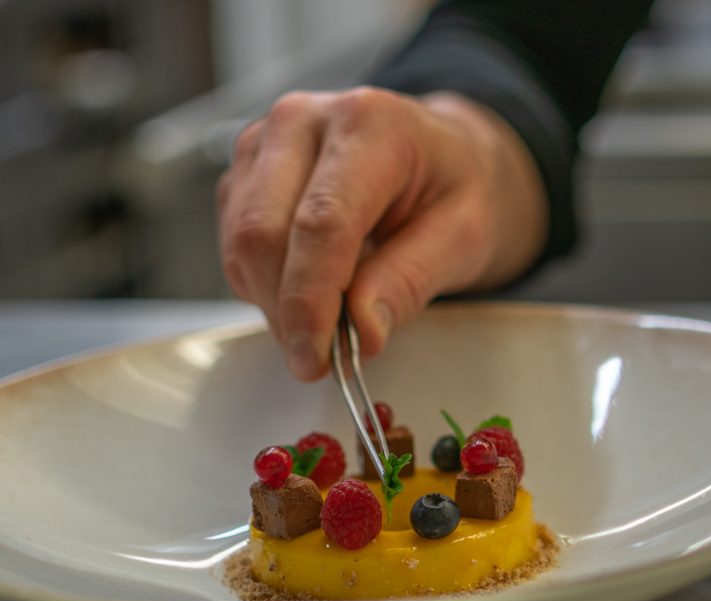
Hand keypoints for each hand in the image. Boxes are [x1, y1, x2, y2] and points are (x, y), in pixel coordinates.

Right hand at [217, 88, 545, 380]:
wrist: (444, 154)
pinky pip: (235, 245)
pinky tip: (310, 291)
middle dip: (287, 311)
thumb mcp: (464, 236)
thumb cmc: (459, 189)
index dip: (311, 300)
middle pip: (264, 233)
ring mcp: (265, 142)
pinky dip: (265, 286)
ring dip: (274, 303)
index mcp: (370, 124)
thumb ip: (411, 279)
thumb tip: (361, 330)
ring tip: (325, 324)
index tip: (316, 358)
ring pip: (240, 244)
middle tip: (320, 359)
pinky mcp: (246, 171)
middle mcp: (303, 120)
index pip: (322, 223)